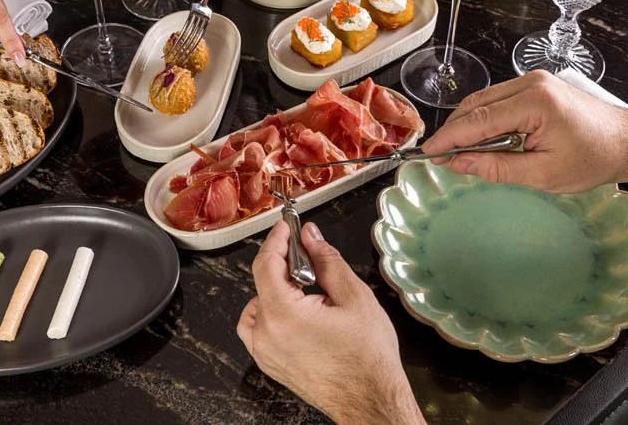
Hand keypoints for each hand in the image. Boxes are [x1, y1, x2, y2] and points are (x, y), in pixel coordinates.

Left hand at [237, 221, 423, 424]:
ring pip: (256, 305)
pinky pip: (257, 328)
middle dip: (283, 262)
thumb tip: (311, 237)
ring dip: (275, 288)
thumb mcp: (354, 296)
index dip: (276, 239)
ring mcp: (265, 352)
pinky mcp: (270, 363)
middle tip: (308, 254)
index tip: (286, 226)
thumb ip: (327, 260)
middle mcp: (266, 335)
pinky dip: (270, 312)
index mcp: (283, 315)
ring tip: (306, 287)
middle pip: (262, 282)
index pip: (266, 263)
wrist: (371, 400)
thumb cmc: (368, 357)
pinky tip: (297, 311)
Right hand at [422, 70, 627, 191]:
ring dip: (469, 126)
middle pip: (476, 105)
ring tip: (458, 152)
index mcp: (535, 102)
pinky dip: (484, 119)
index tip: (428, 153)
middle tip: (439, 156)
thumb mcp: (543, 174)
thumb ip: (496, 168)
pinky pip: (498, 100)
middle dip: (455, 131)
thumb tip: (459, 163)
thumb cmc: (594, 158)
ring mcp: (533, 81)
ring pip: (484, 101)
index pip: (478, 120)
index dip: (450, 138)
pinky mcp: (536, 86)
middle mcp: (531, 83)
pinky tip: (482, 140)